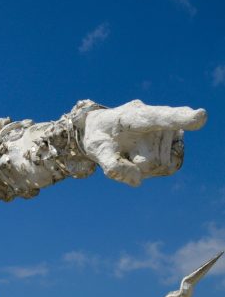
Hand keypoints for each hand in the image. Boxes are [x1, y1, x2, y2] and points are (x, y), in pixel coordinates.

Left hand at [81, 100, 206, 185]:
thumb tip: (138, 181)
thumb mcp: (97, 152)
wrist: (102, 129)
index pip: (158, 117)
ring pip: (162, 164)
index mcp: (133, 116)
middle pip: (154, 159)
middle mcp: (154, 118)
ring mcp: (167, 128)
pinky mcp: (174, 138)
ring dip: (145, 166)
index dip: (179, 118)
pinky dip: (154, 167)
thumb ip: (112, 167)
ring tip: (132, 152)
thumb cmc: (98, 137)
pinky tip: (143, 155)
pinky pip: (170, 165)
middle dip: (137, 166)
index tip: (200, 117)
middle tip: (121, 153)